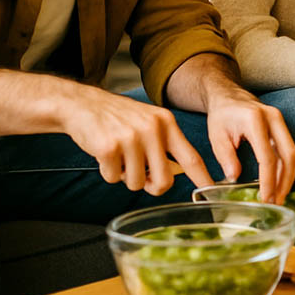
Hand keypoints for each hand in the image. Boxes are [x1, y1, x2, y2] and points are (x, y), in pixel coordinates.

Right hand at [63, 87, 211, 196]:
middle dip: (151, 186)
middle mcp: (152, 129)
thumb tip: (175, 175)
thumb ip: (164, 145)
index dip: (202, 176)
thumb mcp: (149, 122)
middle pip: (164, 180)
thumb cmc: (117, 118)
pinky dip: (106, 172)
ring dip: (124, 176)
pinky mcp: (109, 147)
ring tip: (118, 155)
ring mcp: (131, 138)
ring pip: (135, 182)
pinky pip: (112, 178)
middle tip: (140, 176)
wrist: (82, 105)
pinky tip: (104, 153)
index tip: (212, 189)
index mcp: (166, 123)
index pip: (190, 156)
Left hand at [203, 87, 294, 203]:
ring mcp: (281, 121)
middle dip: (285, 181)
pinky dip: (287, 169)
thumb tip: (235, 179)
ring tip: (279, 197)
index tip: (265, 198)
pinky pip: (289, 150)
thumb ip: (226, 157)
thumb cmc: (222, 115)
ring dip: (288, 177)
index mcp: (255, 120)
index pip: (267, 156)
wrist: (228, 95)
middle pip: (289, 155)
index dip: (268, 180)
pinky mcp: (282, 126)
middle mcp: (274, 118)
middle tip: (276, 202)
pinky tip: (280, 183)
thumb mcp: (217, 136)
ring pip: (293, 153)